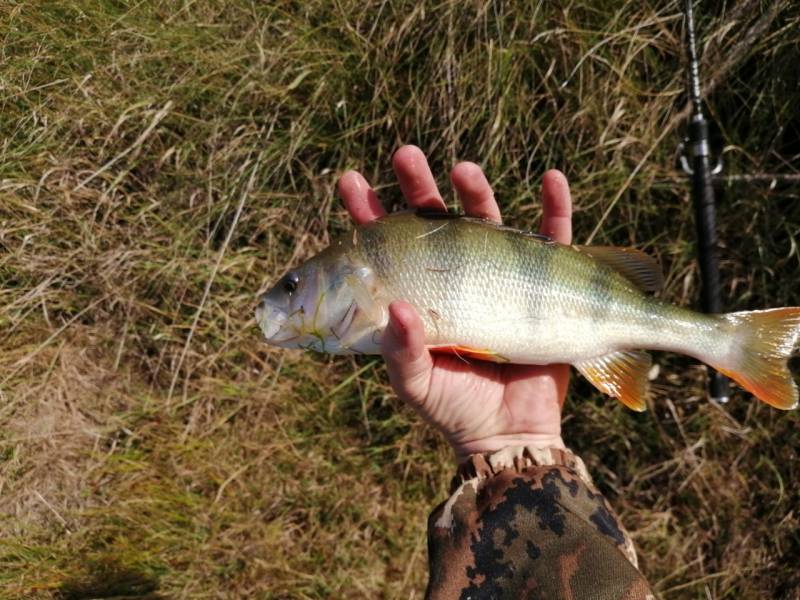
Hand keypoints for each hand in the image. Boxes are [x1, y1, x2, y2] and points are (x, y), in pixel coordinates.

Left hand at [338, 146, 572, 459]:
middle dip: (419, 186)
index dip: (368, 214)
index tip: (350, 180)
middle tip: (406, 155)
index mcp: (416, 294)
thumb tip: (397, 308)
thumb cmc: (456, 409)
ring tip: (464, 170)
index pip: (386, 247)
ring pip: (487, 221)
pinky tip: (552, 180)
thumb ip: (403, 351)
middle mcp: (453, 276)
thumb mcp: (417, 385)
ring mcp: (497, 275)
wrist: (511, 434)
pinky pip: (554, 243)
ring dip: (477, 191)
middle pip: (434, 220)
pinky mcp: (541, 285)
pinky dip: (556, 210)